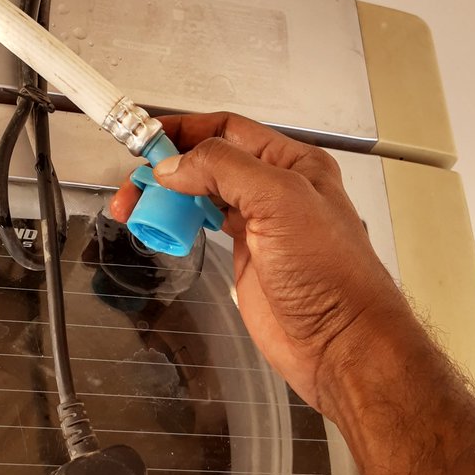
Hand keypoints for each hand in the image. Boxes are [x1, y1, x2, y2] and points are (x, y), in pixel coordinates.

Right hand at [110, 112, 418, 416]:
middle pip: (208, 162)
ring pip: (201, 195)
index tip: (145, 138)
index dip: (184, 130)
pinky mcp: (244, 257)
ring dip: (167, 197)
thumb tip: (174, 164)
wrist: (341, 344)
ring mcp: (259, 224)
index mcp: (292, 163)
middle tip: (134, 186)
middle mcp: (275, 188)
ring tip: (136, 208)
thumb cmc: (329, 273)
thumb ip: (225, 170)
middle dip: (167, 167)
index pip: (228, 130)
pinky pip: (203, 227)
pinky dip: (178, 223)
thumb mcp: (280, 201)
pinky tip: (162, 227)